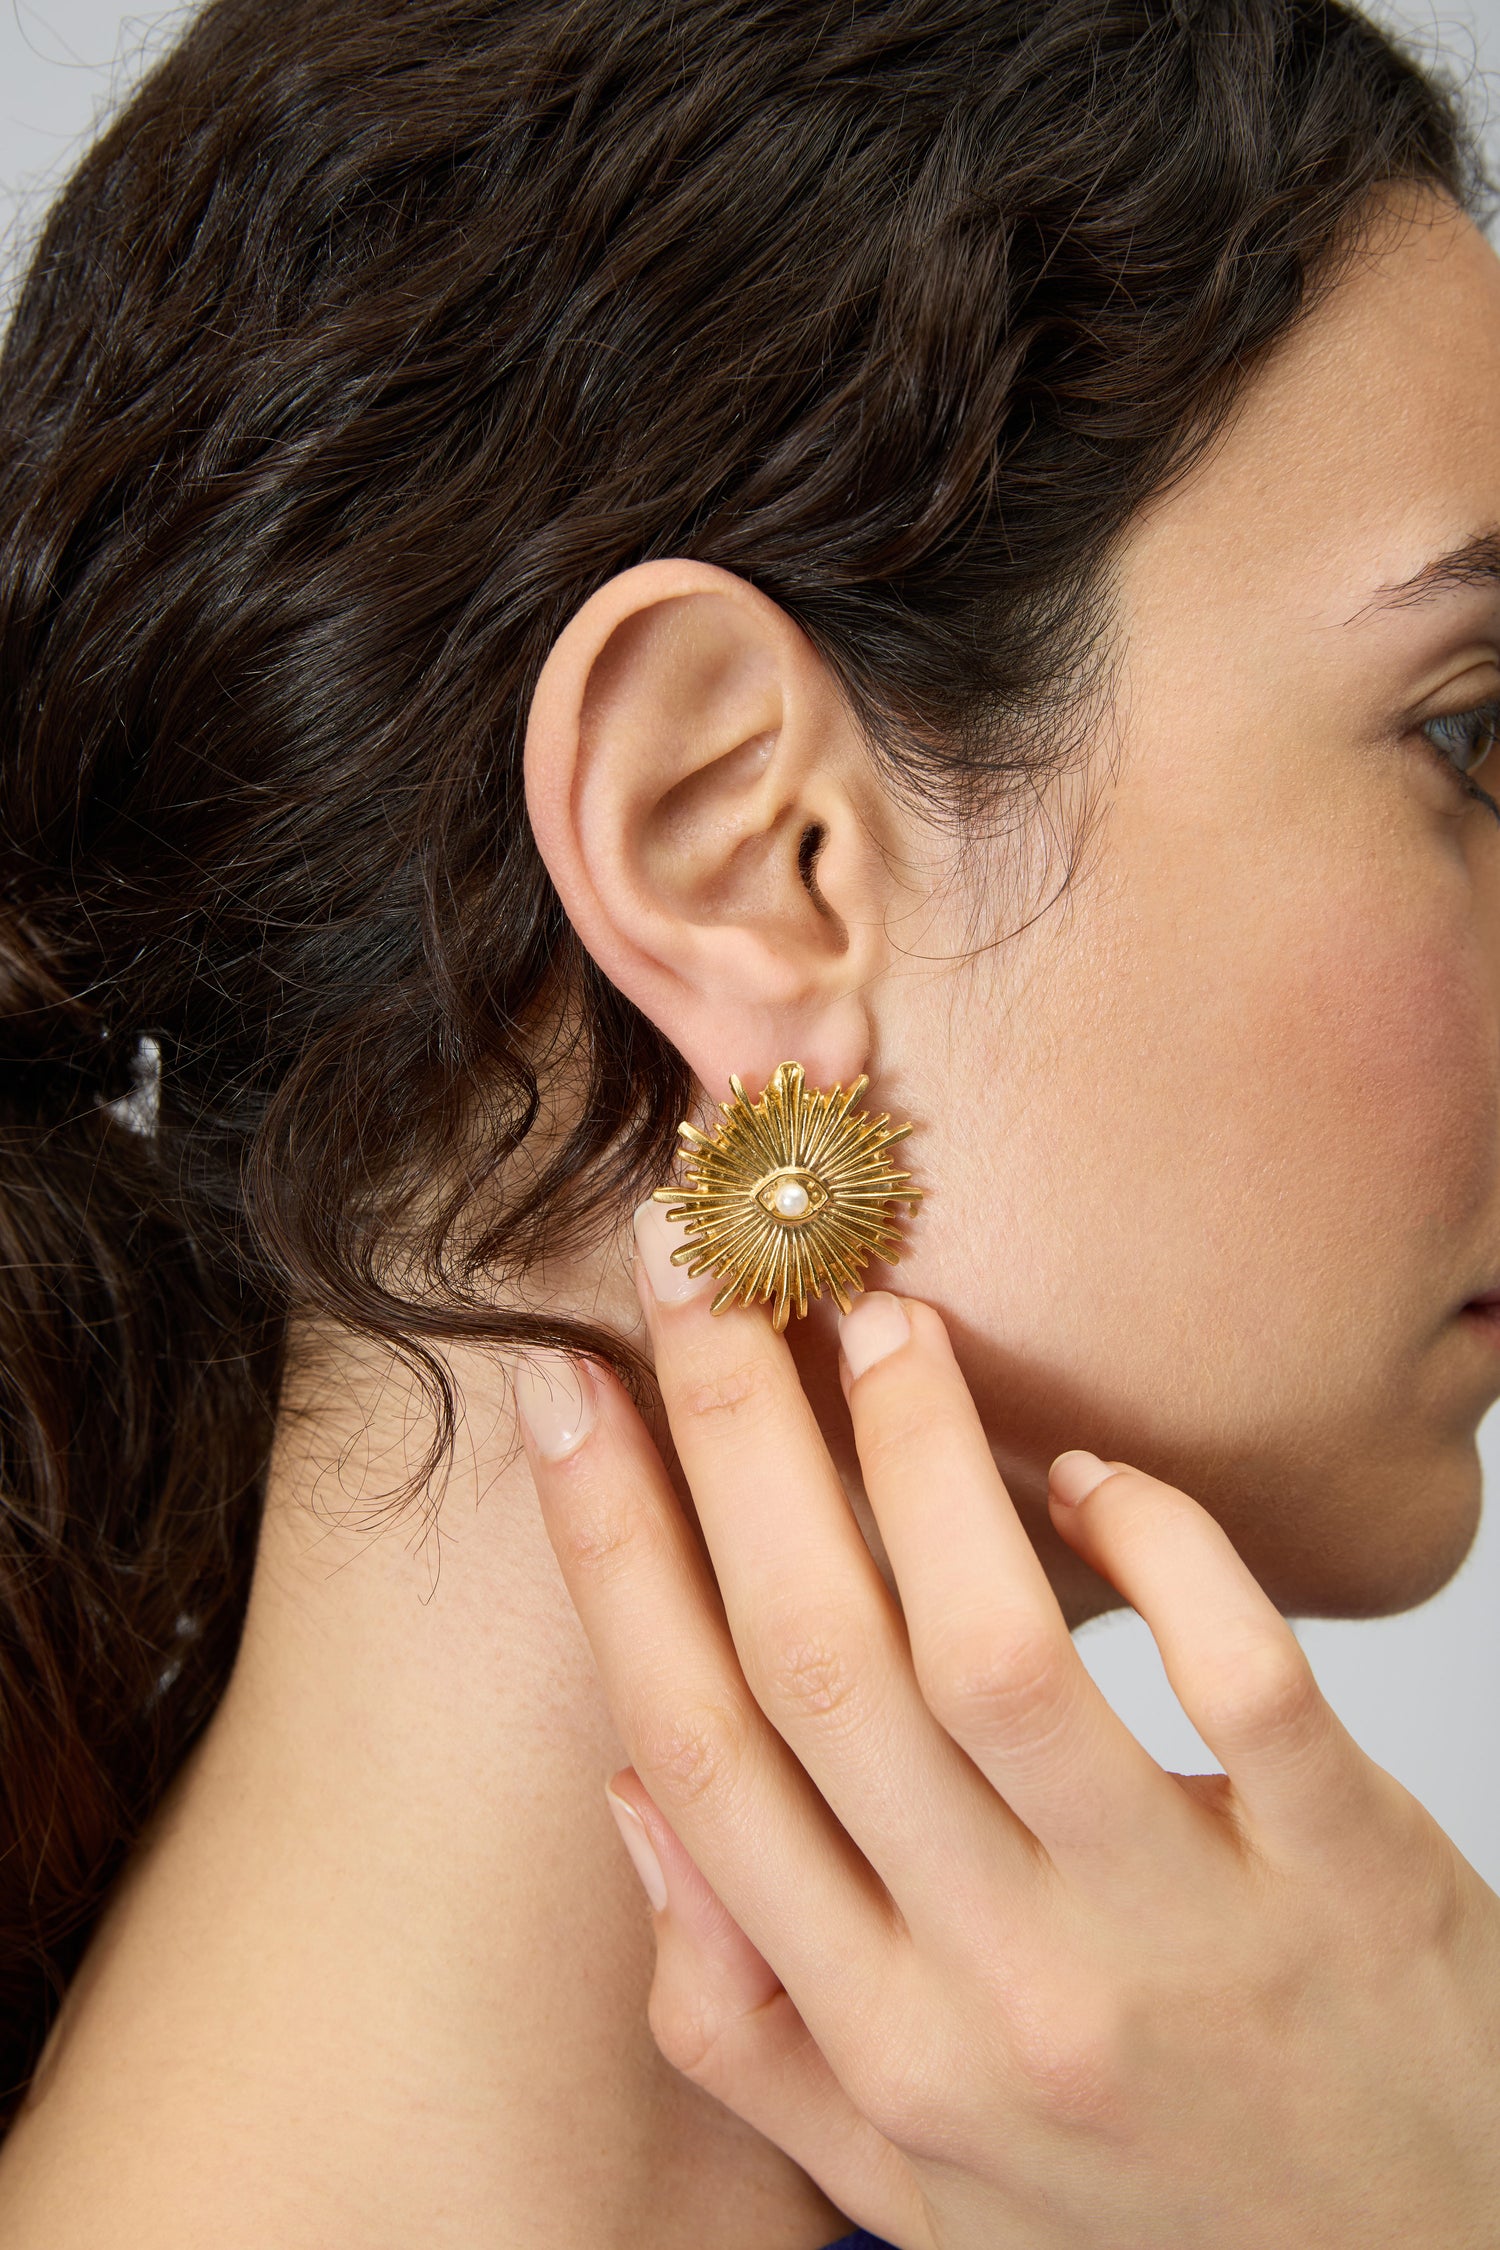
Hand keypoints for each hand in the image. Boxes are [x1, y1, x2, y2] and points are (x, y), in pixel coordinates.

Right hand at [517, 1203, 1499, 2249]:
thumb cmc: (1157, 2207)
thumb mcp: (912, 2182)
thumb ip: (748, 2022)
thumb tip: (638, 1799)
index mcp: (879, 2041)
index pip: (698, 1752)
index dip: (610, 1554)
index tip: (564, 1395)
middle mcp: (1001, 1989)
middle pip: (817, 1664)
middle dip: (735, 1438)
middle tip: (703, 1271)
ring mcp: (1177, 1935)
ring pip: (997, 1649)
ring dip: (924, 1458)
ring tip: (884, 1321)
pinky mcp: (1346, 1883)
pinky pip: (1236, 1676)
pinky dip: (1159, 1546)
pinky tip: (1099, 1476)